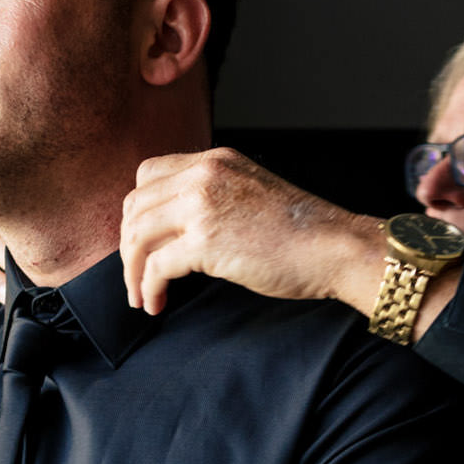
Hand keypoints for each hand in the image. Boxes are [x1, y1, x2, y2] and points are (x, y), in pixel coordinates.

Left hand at [120, 149, 381, 315]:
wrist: (336, 247)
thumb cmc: (304, 233)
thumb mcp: (252, 194)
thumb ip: (217, 198)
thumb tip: (181, 230)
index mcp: (215, 161)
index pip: (149, 175)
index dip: (138, 211)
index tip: (140, 241)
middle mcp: (204, 175)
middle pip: (136, 205)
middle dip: (128, 245)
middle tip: (134, 275)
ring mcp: (203, 205)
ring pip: (138, 235)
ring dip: (132, 270)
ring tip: (139, 295)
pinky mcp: (205, 241)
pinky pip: (156, 265)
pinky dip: (149, 287)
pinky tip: (156, 303)